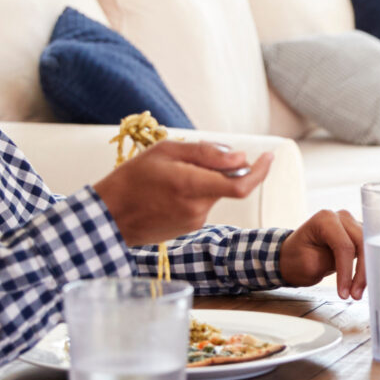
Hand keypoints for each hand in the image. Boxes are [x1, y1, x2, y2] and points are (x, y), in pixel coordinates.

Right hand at [95, 140, 275, 245]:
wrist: (109, 216)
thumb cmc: (132, 178)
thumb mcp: (166, 152)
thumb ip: (207, 153)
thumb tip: (241, 157)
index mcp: (192, 186)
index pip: (241, 184)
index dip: (261, 171)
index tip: (270, 156)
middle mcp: (197, 208)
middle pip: (226, 185)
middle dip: (219, 169)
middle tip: (191, 158)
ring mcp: (194, 222)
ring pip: (212, 194)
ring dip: (203, 181)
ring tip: (168, 176)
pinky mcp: (188, 228)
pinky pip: (201, 204)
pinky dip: (194, 193)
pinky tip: (167, 191)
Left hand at [280, 209, 364, 296]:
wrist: (291, 257)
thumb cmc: (296, 260)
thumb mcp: (312, 264)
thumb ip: (336, 263)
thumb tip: (360, 268)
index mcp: (325, 219)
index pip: (344, 246)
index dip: (347, 271)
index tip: (345, 293)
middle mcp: (341, 217)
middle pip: (361, 244)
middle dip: (361, 273)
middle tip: (354, 295)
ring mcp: (350, 223)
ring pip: (368, 248)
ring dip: (365, 272)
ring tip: (356, 292)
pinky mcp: (356, 234)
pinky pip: (367, 250)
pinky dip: (365, 268)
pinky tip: (360, 283)